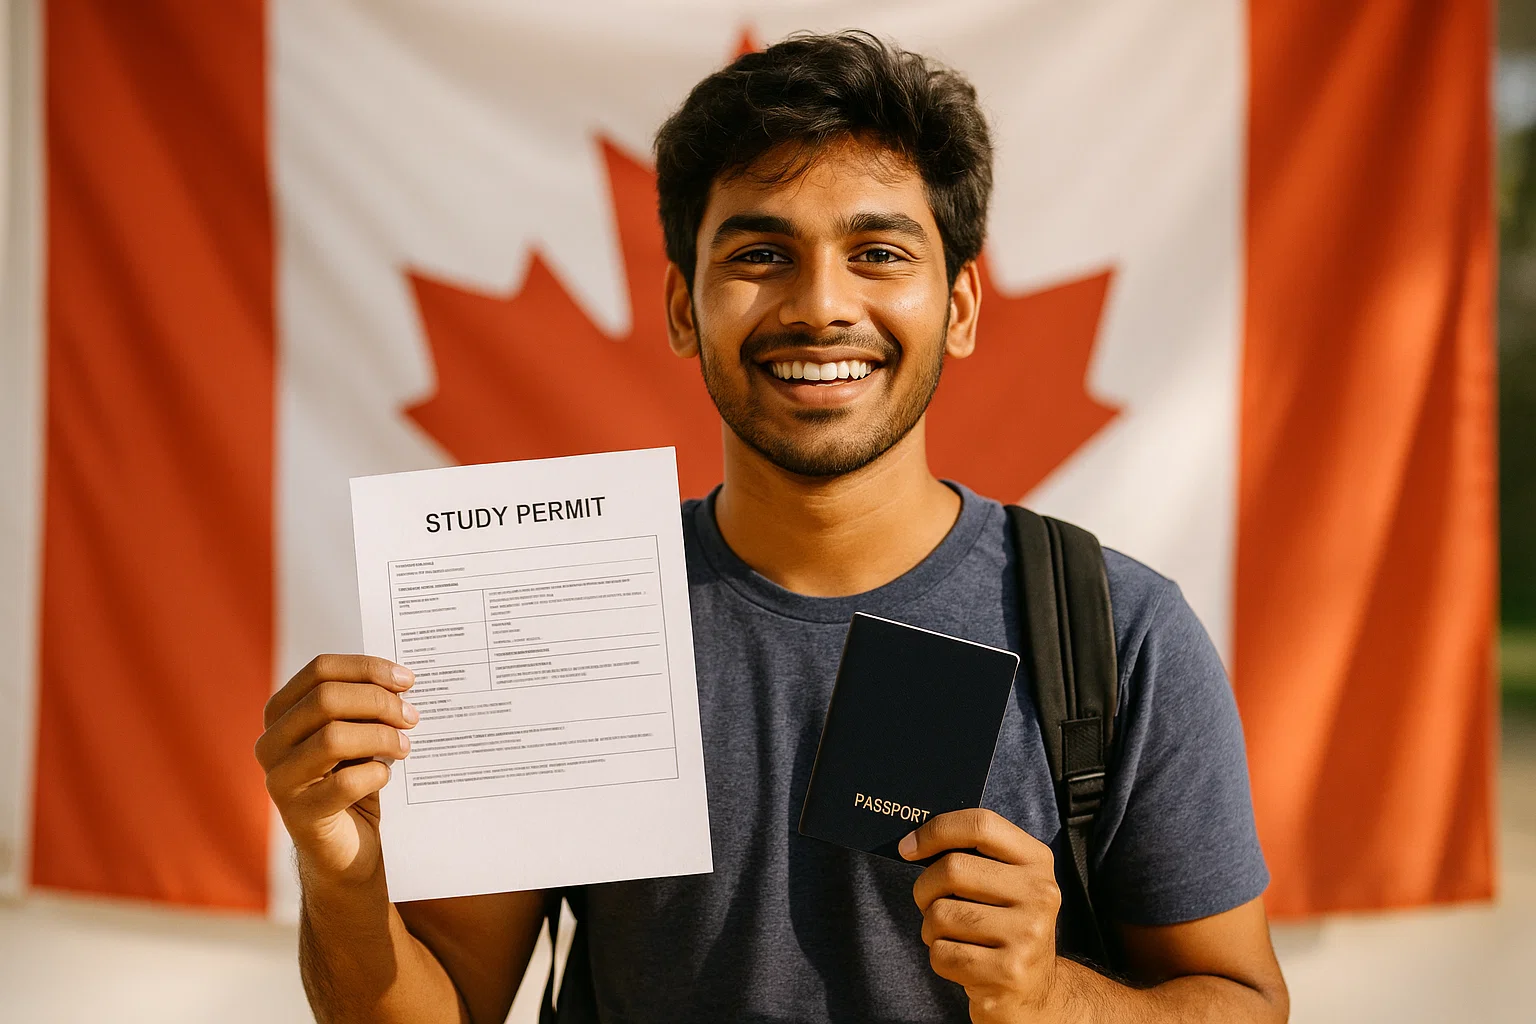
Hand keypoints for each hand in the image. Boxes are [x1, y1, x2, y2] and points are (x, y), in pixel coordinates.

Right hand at [255, 654, 418, 887]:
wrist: (346, 848)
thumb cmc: (353, 779)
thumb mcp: (356, 734)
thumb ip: (364, 706)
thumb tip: (402, 681)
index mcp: (281, 713)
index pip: (320, 670)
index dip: (367, 669)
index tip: (407, 680)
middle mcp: (270, 742)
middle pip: (326, 699)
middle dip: (379, 702)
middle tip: (411, 717)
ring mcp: (279, 779)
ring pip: (333, 737)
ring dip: (381, 738)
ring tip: (404, 747)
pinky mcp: (298, 814)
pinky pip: (345, 783)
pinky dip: (375, 775)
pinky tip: (385, 777)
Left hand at [902, 808, 1062, 1022]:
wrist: (1036, 991)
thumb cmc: (1005, 925)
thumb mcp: (1006, 882)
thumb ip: (974, 855)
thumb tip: (912, 841)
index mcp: (1037, 861)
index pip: (981, 825)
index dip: (937, 830)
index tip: (908, 847)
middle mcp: (1039, 894)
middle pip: (952, 869)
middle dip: (925, 888)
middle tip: (928, 901)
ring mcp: (1027, 935)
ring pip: (940, 914)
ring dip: (930, 928)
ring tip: (951, 936)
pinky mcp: (1008, 972)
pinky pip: (942, 953)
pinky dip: (939, 957)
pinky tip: (961, 961)